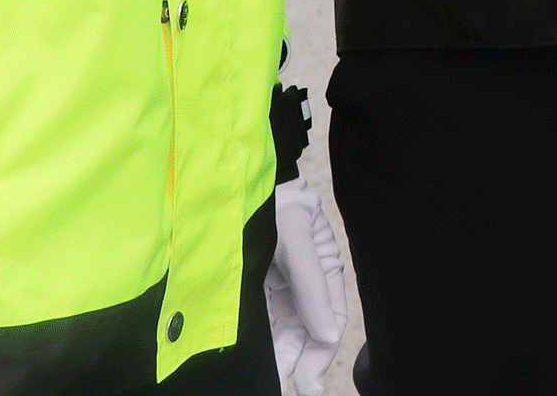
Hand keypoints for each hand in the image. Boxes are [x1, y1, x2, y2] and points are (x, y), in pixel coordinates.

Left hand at [264, 176, 348, 395]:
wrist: (226, 181)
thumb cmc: (269, 198)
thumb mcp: (293, 234)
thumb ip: (311, 283)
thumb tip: (328, 334)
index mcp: (326, 264)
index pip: (331, 316)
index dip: (323, 349)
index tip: (309, 378)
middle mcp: (305, 280)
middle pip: (308, 330)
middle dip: (301, 360)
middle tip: (293, 389)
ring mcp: (279, 285)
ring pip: (285, 332)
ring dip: (282, 357)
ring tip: (274, 382)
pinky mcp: (255, 289)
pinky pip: (264, 323)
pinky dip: (264, 344)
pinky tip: (259, 362)